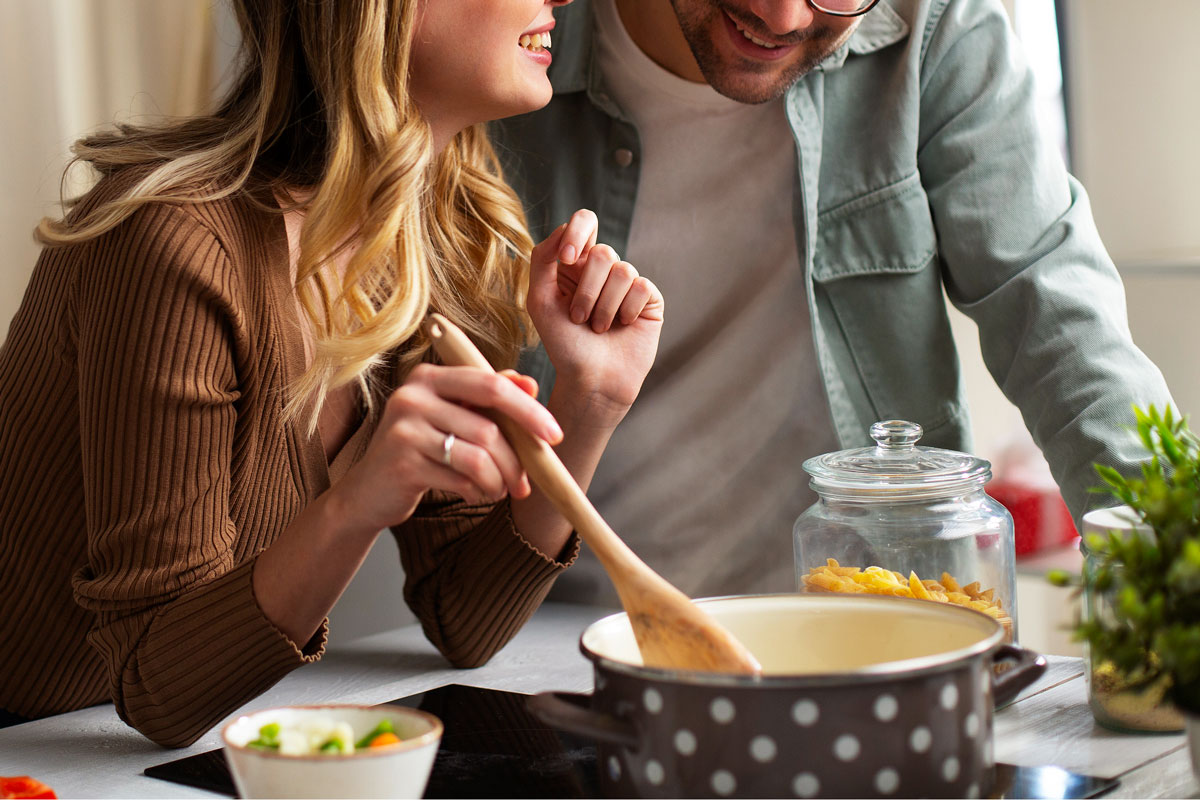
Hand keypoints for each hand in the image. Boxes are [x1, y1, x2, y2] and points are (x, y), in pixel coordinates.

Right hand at [331, 365, 561, 532]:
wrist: (370, 490)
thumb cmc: (421, 448)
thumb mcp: (453, 416)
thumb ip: (488, 398)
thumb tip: (530, 385)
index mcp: (430, 376)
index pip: (491, 384)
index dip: (528, 410)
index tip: (554, 436)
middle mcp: (413, 395)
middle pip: (489, 427)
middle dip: (517, 459)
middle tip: (527, 483)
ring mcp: (404, 428)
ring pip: (479, 457)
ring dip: (498, 482)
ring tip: (497, 491)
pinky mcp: (402, 462)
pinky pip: (461, 479)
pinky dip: (478, 492)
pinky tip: (474, 494)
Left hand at [527, 209, 663, 422]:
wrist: (592, 380)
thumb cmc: (563, 344)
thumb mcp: (540, 301)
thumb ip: (543, 260)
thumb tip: (564, 228)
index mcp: (576, 264)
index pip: (584, 222)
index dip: (578, 233)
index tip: (568, 258)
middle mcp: (603, 269)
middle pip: (603, 252)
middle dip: (587, 289)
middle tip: (579, 318)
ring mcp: (628, 283)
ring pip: (622, 270)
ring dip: (604, 306)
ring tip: (599, 328)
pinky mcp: (649, 298)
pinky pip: (641, 287)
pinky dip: (626, 311)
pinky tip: (622, 326)